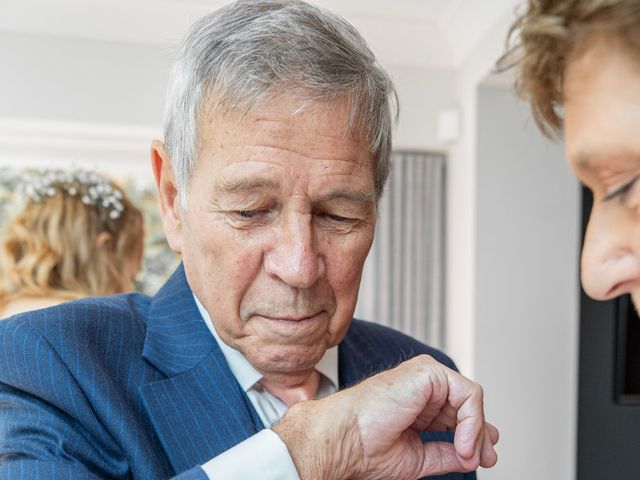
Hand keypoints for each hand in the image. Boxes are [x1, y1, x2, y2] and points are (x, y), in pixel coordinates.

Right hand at [273, 354, 498, 479]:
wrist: (344, 439)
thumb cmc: (365, 447)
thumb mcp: (418, 456)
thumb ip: (446, 453)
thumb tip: (474, 455)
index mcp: (416, 403)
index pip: (456, 413)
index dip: (473, 434)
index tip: (482, 458)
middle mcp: (422, 386)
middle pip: (466, 406)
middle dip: (480, 435)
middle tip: (486, 459)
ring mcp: (425, 376)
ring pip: (470, 399)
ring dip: (475, 431)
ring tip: (467, 455)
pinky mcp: (428, 372)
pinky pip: (468, 394)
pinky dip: (471, 420)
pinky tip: (462, 442)